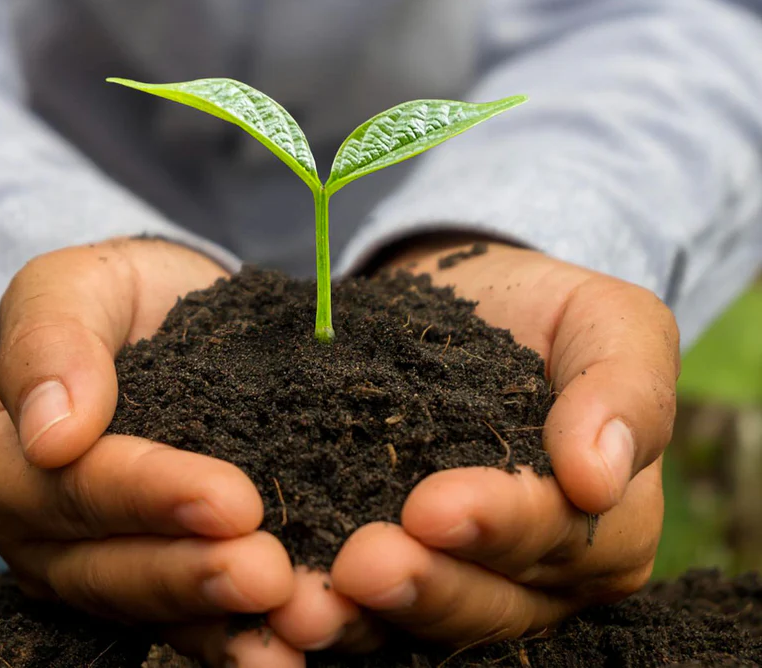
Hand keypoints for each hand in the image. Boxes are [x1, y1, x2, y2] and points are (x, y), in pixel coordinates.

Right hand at [0, 238, 300, 665]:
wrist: (151, 313)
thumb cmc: (106, 296)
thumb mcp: (69, 285)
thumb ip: (52, 341)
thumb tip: (53, 434)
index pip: (76, 487)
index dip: (152, 497)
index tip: (232, 500)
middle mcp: (35, 531)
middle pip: (111, 568)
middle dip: (194, 573)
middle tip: (270, 575)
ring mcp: (91, 565)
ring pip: (153, 609)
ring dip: (225, 621)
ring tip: (299, 624)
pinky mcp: (148, 582)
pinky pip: (187, 622)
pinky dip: (236, 637)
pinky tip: (291, 648)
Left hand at [264, 240, 676, 654]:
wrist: (473, 300)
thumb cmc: (551, 311)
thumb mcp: (613, 324)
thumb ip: (626, 391)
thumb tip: (599, 479)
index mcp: (607, 524)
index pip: (560, 538)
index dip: (498, 526)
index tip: (432, 508)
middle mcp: (540, 570)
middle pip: (491, 598)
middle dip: (427, 585)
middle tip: (362, 566)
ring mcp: (468, 574)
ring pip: (428, 615)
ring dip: (370, 616)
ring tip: (309, 604)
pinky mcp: (403, 559)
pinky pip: (374, 600)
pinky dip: (336, 606)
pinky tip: (289, 598)